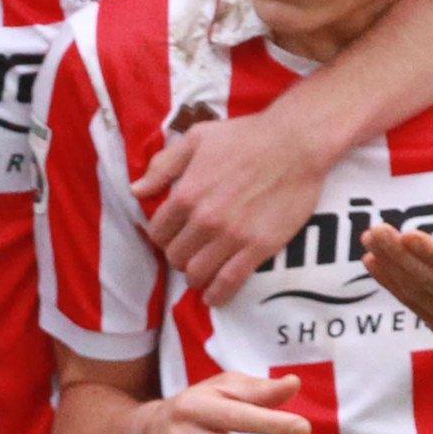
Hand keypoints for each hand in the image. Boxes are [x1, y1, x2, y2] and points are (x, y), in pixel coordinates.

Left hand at [133, 112, 332, 305]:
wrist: (296, 144)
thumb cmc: (245, 136)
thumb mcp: (197, 139)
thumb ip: (164, 166)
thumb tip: (137, 190)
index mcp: (186, 194)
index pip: (157, 232)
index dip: (161, 236)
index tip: (171, 236)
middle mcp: (204, 219)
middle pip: (175, 256)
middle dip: (177, 257)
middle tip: (188, 253)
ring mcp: (232, 236)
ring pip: (197, 273)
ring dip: (194, 277)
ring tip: (200, 273)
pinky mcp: (258, 247)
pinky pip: (230, 281)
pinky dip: (218, 294)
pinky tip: (214, 297)